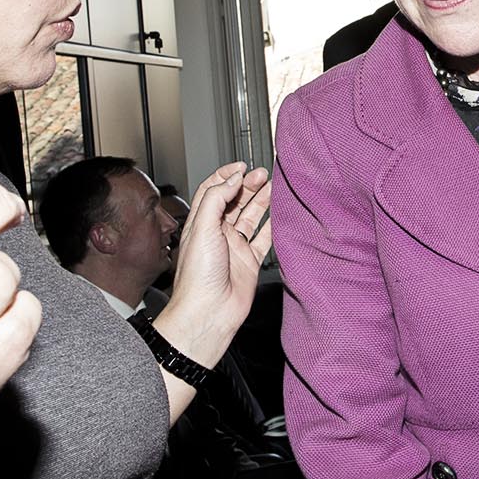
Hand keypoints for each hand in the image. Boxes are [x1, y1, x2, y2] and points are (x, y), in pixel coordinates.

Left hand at [163, 163, 273, 367]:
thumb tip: (233, 177)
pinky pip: (264, 238)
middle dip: (247, 185)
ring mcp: (234, 247)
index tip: (241, 166)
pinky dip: (273, 224)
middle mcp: (217, 233)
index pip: (212, 190)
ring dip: (261, 200)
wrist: (209, 312)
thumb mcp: (202, 227)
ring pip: (250, 216)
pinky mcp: (250, 261)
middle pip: (234, 200)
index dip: (226, 175)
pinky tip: (280, 213)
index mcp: (200, 223)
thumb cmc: (197, 277)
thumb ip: (217, 198)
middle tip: (262, 174)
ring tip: (273, 186)